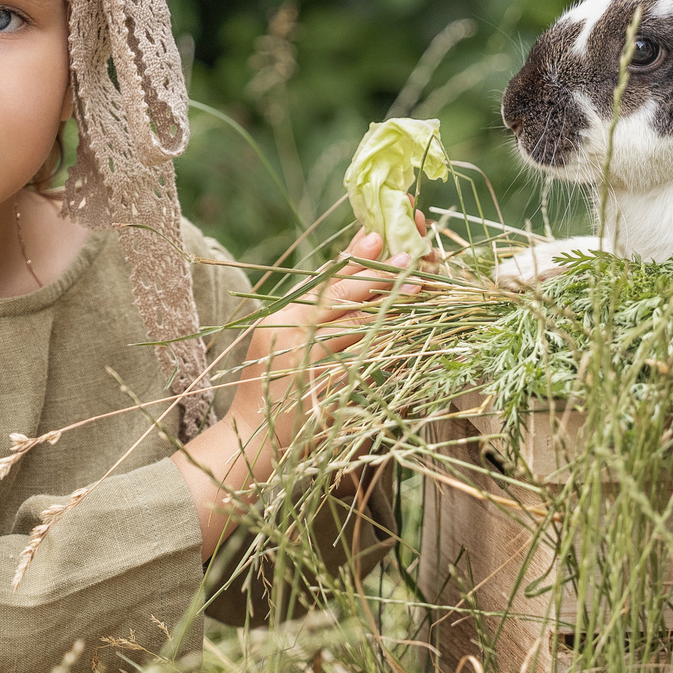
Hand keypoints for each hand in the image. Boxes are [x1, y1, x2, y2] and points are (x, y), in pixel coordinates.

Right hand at [234, 228, 413, 449]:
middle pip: (342, 297)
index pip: (325, 282)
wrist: (254, 437)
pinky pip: (364, 359)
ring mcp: (310, 361)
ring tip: (418, 282)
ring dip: (391, 301)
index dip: (353, 258)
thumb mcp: (284, 342)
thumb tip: (354, 276)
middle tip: (409, 254)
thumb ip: (313, 312)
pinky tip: (412, 327)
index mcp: (284, 319)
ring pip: (356, 324)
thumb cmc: (272, 387)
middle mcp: (294, 335)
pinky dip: (389, 340)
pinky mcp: (327, 387)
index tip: (377, 235)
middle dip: (378, 274)